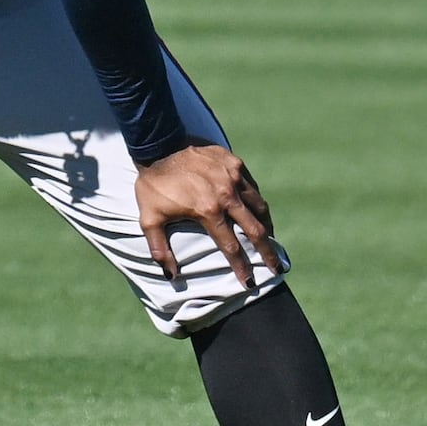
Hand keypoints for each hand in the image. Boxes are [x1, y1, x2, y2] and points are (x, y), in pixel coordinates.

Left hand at [136, 143, 282, 289]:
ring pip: (259, 207)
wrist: (158, 143)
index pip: (231, 247)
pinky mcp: (235, 163)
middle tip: (277, 268)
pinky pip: (252, 187)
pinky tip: (257, 211)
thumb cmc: (153, 184)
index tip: (249, 282)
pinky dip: (257, 202)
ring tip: (270, 240)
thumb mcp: (149, 218)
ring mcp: (234, 177)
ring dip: (266, 226)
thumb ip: (159, 249)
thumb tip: (170, 275)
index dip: (242, 267)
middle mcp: (227, 195)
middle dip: (268, 252)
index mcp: (208, 211)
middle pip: (255, 230)